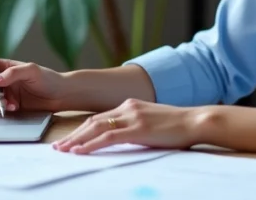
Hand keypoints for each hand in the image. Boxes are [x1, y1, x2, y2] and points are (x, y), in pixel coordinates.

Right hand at [0, 58, 68, 113]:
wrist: (59, 96)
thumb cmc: (49, 79)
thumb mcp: (32, 71)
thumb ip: (13, 73)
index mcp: (3, 66)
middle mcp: (0, 79)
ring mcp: (3, 93)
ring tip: (10, 105)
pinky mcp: (7, 106)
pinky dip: (1, 110)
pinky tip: (14, 108)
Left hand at [53, 98, 203, 153]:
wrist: (196, 120)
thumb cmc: (178, 125)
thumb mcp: (153, 122)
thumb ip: (136, 126)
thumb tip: (123, 138)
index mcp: (130, 104)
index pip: (99, 117)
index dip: (82, 129)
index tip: (69, 140)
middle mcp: (128, 107)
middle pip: (92, 121)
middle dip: (74, 135)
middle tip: (58, 147)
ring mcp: (132, 116)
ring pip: (96, 128)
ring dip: (77, 140)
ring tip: (63, 150)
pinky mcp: (137, 129)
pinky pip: (107, 137)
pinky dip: (91, 144)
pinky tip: (80, 151)